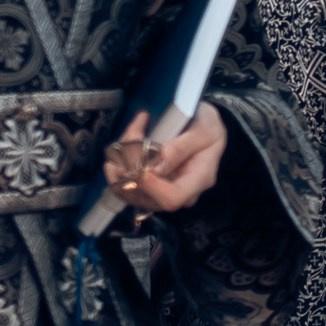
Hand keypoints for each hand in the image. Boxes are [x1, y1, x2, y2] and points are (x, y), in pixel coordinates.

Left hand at [103, 103, 226, 215]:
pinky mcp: (147, 190)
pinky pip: (123, 184)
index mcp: (199, 179)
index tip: (139, 163)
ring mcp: (162, 194)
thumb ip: (180, 148)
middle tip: (130, 137)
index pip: (172, 197)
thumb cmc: (208, 128)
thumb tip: (153, 169)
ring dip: (120, 162)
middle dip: (129, 167)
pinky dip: (117, 164)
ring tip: (131, 133)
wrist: (205, 130)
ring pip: (128, 189)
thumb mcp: (203, 130)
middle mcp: (180, 194)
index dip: (151, 186)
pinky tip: (123, 145)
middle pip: (146, 195)